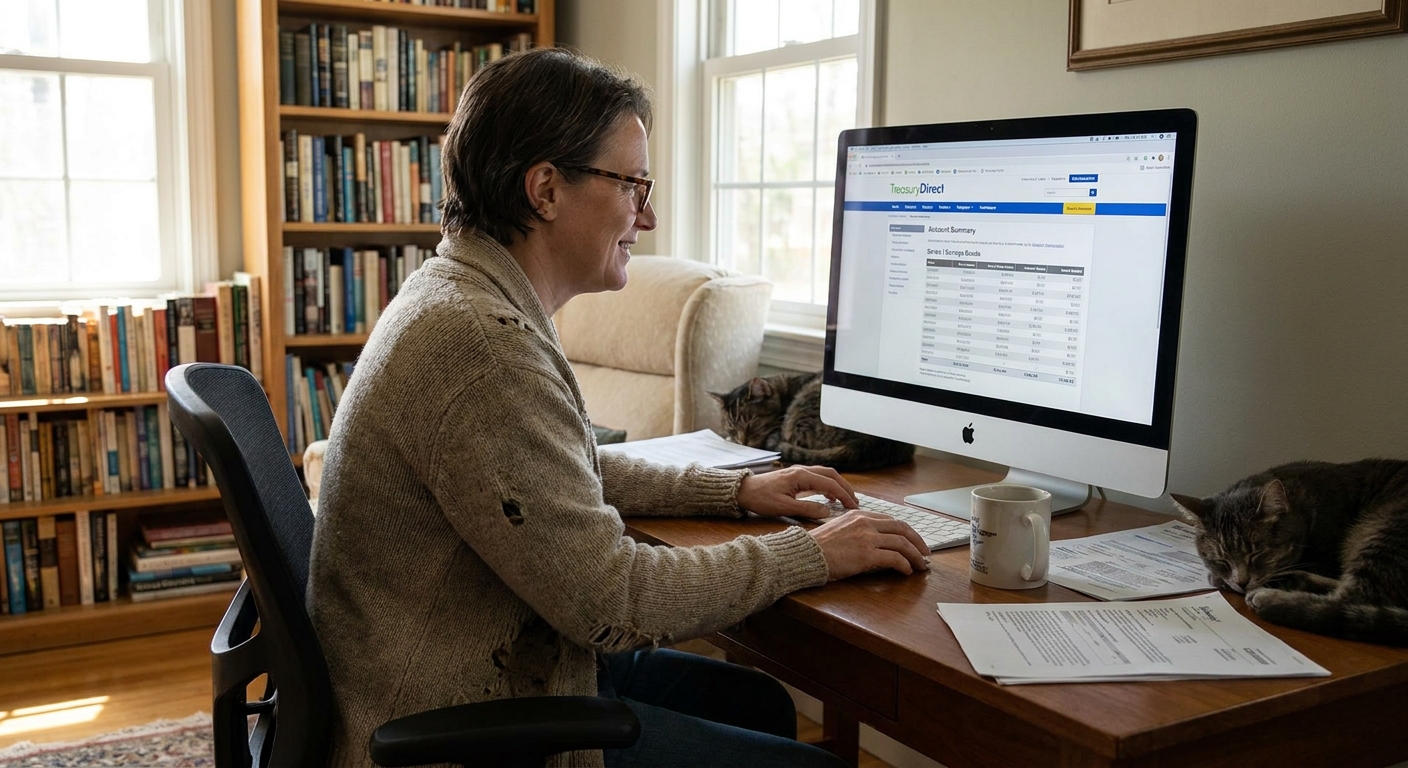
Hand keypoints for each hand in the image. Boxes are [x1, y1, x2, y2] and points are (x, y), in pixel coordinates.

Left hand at [735, 465, 858, 519]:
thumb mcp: (784, 508)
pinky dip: (827, 486)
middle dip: (845, 488)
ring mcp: (798, 472)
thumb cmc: (760, 499)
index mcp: (800, 476)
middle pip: (831, 475)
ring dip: (838, 486)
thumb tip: (827, 511)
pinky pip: (817, 478)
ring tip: (846, 501)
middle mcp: (802, 470)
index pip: (830, 484)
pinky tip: (829, 498)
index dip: (844, 496)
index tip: (853, 508)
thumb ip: (807, 509)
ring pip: (825, 475)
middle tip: (855, 503)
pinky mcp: (795, 477)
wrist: (743, 491)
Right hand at [809, 511, 929, 579]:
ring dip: (915, 556)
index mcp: (858, 515)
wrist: (805, 555)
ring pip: (902, 543)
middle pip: (902, 528)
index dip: (906, 531)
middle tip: (925, 553)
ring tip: (920, 565)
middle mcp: (865, 523)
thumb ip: (857, 530)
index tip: (912, 541)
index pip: (891, 520)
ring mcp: (867, 538)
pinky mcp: (867, 555)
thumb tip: (874, 543)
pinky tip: (906, 571)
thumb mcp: (838, 529)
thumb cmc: (817, 547)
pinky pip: (895, 559)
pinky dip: (905, 565)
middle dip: (918, 541)